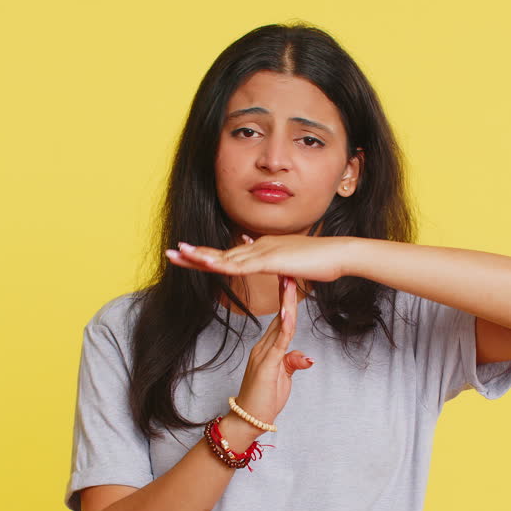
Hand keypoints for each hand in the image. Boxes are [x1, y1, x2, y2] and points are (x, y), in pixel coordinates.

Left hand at [165, 232, 354, 282]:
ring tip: (178, 254)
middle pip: (220, 252)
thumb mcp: (294, 263)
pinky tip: (208, 265)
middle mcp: (258, 245)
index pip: (229, 254)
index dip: (206, 257)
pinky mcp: (271, 260)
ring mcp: (264, 251)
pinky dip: (223, 264)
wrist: (339, 254)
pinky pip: (242, 264)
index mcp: (262, 248)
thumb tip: (273, 264)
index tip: (187, 257)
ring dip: (201, 256)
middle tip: (170, 253)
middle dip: (194, 254)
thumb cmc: (322, 260)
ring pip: (226, 255)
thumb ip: (280, 263)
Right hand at [231, 273, 314, 428]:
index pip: (280, 320)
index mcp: (267, 348)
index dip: (286, 301)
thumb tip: (306, 357)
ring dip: (286, 302)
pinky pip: (279, 341)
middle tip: (290, 270)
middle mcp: (263, 347)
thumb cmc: (263, 400)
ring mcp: (263, 354)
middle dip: (286, 293)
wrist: (247, 420)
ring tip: (290, 282)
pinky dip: (284, 325)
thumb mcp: (283, 379)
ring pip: (280, 324)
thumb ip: (292, 364)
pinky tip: (287, 311)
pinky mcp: (267, 364)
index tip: (291, 283)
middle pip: (280, 316)